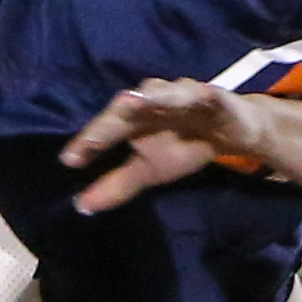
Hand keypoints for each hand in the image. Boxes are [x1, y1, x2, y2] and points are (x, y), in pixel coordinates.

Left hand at [62, 77, 272, 213]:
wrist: (231, 132)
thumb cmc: (183, 145)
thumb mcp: (148, 171)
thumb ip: (116, 185)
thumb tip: (81, 207)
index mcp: (131, 119)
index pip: (104, 130)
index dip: (87, 143)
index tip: (70, 161)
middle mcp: (149, 102)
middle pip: (125, 109)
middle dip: (110, 122)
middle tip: (94, 139)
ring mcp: (178, 95)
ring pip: (160, 94)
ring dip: (148, 98)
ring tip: (132, 103)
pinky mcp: (209, 95)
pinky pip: (199, 94)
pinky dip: (193, 95)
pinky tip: (189, 98)